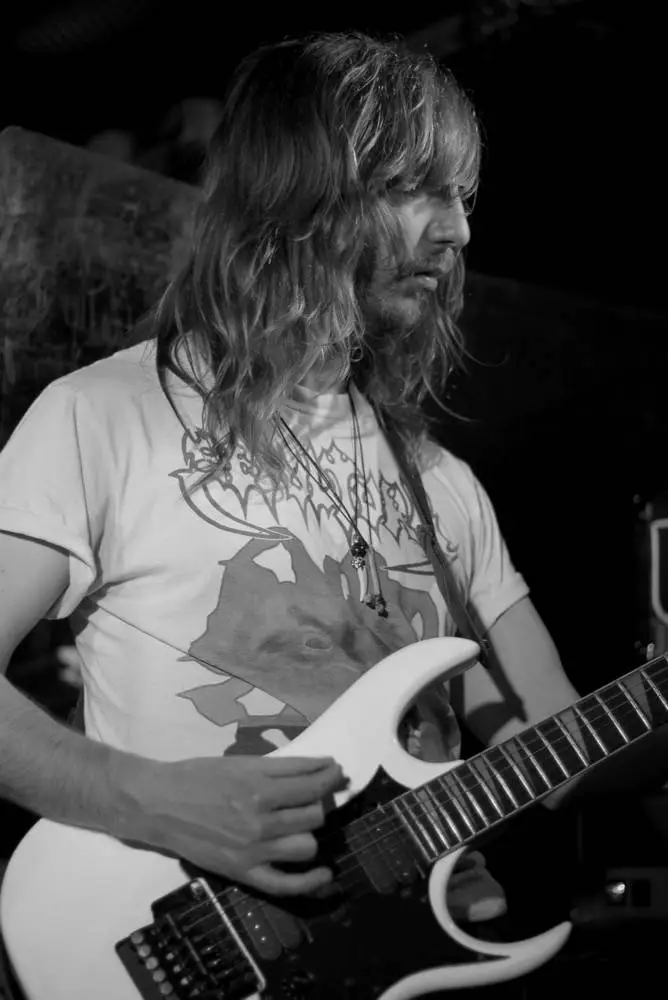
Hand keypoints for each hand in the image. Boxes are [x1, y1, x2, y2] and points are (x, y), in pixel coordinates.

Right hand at [123, 754, 345, 895]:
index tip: (336, 771)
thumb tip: (325, 765)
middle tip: (309, 794)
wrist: (159, 804)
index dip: (330, 776)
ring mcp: (252, 850)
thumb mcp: (243, 762)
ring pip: (306, 845)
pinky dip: (310, 881)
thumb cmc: (199, 776)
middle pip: (314, 814)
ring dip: (308, 830)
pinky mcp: (243, 873)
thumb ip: (286, 766)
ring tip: (300, 821)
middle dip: (317, 801)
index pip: (312, 785)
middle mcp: (259, 820)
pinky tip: (324, 872)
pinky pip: (286, 885)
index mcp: (259, 787)